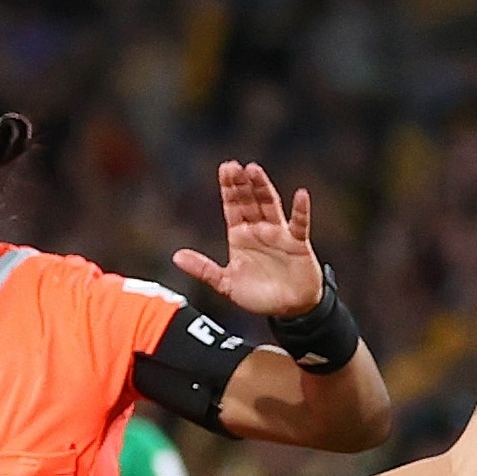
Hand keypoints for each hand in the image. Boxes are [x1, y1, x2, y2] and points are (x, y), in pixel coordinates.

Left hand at [172, 161, 324, 318]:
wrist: (287, 309)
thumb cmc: (258, 295)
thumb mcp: (226, 284)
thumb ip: (203, 269)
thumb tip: (176, 257)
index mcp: (240, 236)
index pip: (233, 207)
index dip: (228, 189)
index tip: (225, 169)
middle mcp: (259, 230)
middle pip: (249, 201)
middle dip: (241, 184)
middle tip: (233, 166)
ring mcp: (279, 234)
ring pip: (270, 205)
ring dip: (262, 188)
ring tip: (254, 170)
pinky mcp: (297, 244)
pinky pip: (299, 224)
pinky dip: (300, 210)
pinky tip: (300, 195)